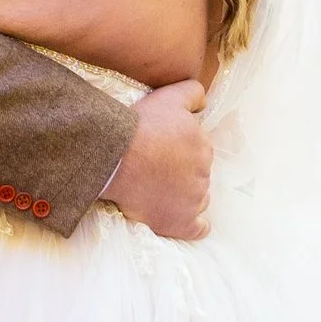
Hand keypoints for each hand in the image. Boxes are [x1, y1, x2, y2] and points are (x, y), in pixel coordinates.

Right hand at [104, 79, 211, 239]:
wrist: (115, 157)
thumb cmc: (139, 126)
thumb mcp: (169, 97)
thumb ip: (194, 93)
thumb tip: (205, 104)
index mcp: (203, 146)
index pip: (198, 152)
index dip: (180, 152)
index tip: (162, 152)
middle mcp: (204, 173)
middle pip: (198, 175)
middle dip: (182, 173)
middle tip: (156, 170)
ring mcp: (193, 200)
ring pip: (197, 198)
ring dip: (184, 196)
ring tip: (158, 191)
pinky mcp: (180, 223)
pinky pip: (198, 228)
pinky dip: (194, 225)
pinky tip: (184, 219)